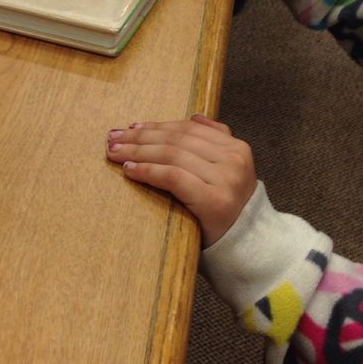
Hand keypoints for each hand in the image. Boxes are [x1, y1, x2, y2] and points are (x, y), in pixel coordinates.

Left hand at [105, 115, 256, 246]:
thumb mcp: (229, 171)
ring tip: (114, 153)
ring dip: (137, 152)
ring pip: (171, 155)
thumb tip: (193, 117)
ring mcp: (226, 179)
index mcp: (237, 148)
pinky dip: (147, 170)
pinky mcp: (214, 201)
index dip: (156, 126)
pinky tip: (129, 170)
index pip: (188, 129)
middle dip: (140, 137)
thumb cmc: (229, 210)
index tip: (131, 128)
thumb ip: (215, 143)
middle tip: (112, 138)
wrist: (249, 247)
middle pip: (176, 140)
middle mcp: (234, 160)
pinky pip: (172, 177)